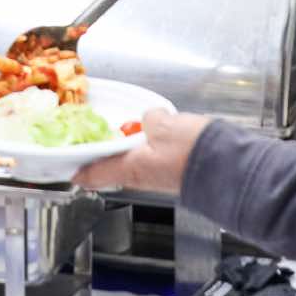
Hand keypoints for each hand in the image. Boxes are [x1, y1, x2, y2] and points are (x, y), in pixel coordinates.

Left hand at [74, 109, 210, 194]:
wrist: (230, 166)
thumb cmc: (194, 152)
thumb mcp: (165, 125)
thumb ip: (149, 119)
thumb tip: (149, 119)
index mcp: (130, 168)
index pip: (93, 174)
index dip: (76, 169)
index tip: (65, 165)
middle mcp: (141, 176)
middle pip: (111, 165)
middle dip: (100, 152)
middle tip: (88, 136)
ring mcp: (157, 175)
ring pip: (131, 160)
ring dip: (123, 147)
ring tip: (117, 129)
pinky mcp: (173, 171)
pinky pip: (150, 156)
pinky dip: (144, 145)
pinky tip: (150, 131)